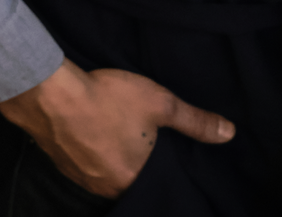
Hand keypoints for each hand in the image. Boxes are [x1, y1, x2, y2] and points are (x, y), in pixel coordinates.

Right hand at [0, 59, 234, 197]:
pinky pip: (86, 164)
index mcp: (131, 179)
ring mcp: (80, 178)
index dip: (164, 167)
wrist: (52, 95)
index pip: (156, 182)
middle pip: (130, 178)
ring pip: (107, 172)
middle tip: (146, 140)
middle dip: (139, 162)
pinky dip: (95, 151)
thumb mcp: (161, 104)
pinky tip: (98, 131)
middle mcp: (104, 187)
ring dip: (115, 156)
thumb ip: (195, 122)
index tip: (168, 153)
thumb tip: (229, 134)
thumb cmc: (110, 98)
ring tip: (123, 133)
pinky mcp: (62, 164)